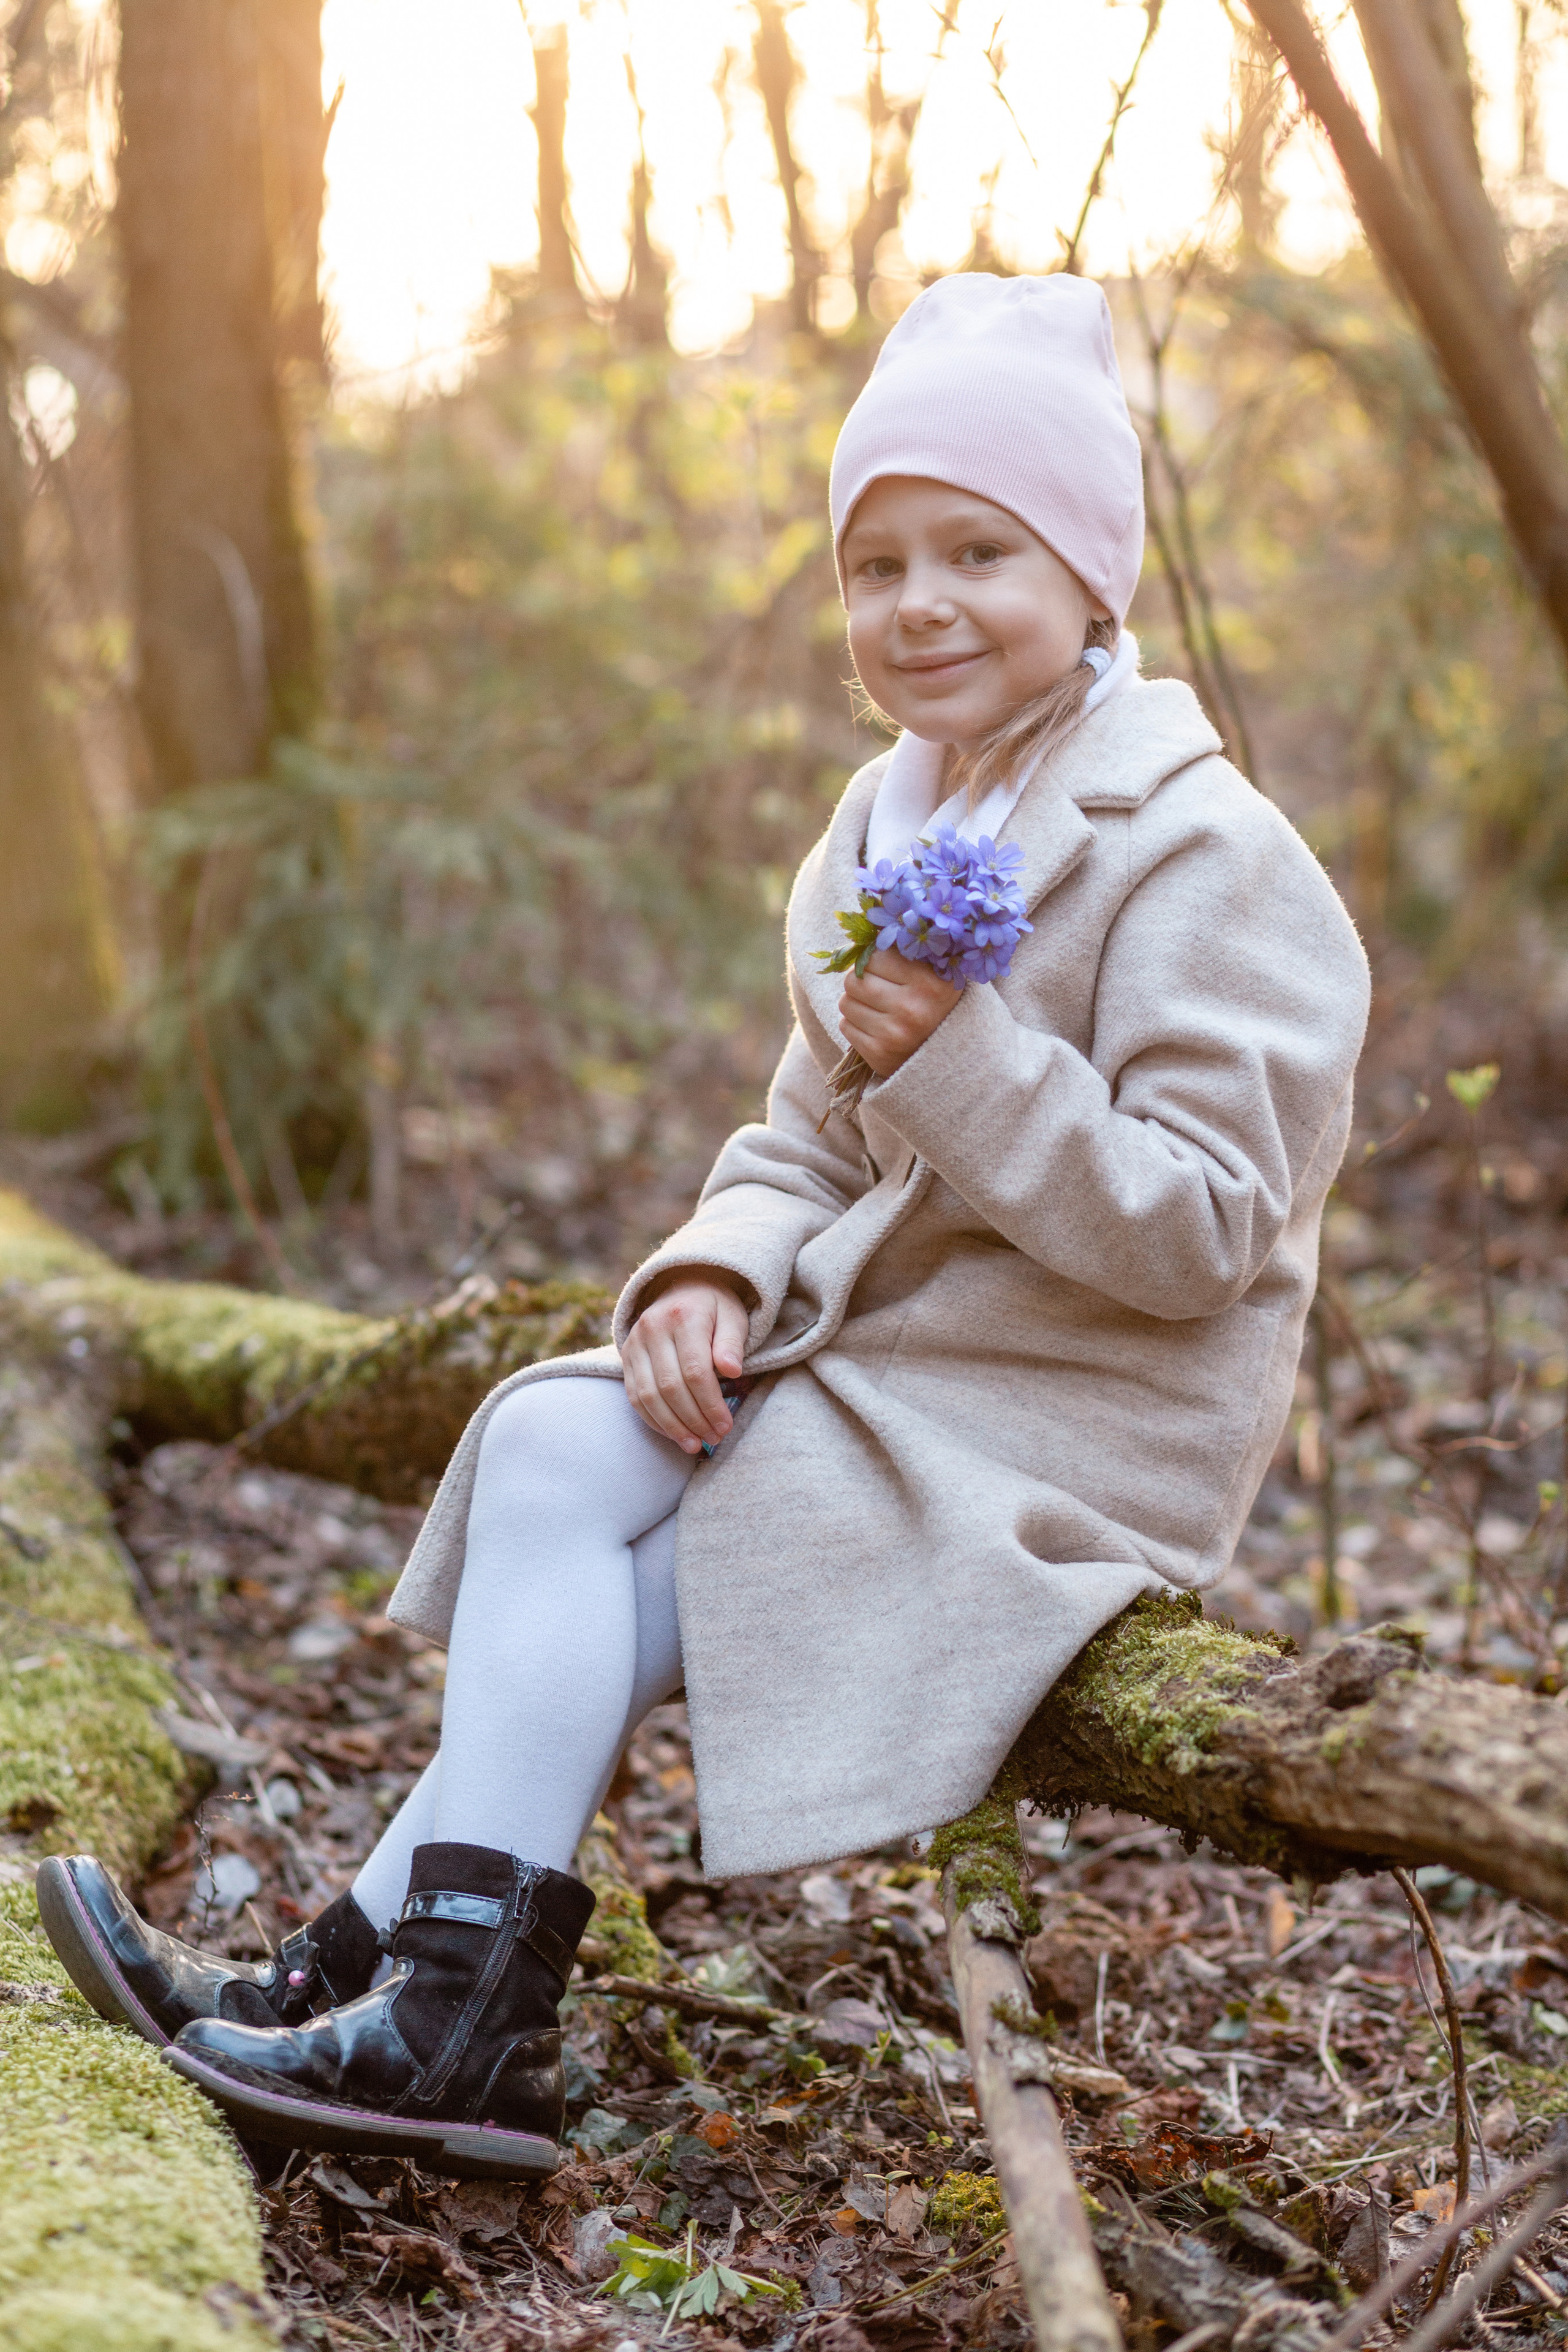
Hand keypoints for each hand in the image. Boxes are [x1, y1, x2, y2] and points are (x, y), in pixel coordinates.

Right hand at [620, 1271, 749, 1454]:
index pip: (696, 1371)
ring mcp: (635, 1342)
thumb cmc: (714, 1308)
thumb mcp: (733, 1317)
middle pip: (670, 1386)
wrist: (682, 1285)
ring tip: (694, 1444)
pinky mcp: (625, 1356)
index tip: (726, 1426)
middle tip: (714, 1438)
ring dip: (672, 1426)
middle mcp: (653, 1328)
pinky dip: (653, 1420)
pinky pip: (634, 1396)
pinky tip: (673, 1434)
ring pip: (648, 1395)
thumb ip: (732, 1343)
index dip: (710, 1404)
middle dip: (694, 1419)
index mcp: (684, 1316)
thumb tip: (732, 1371)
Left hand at [839, 948, 962, 1078]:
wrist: (946, 1053)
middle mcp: (913, 1009)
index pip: (875, 956)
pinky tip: (875, 1026)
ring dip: (856, 1002)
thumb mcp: (934, 973)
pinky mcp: (879, 1054)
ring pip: (845, 1002)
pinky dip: (855, 1024)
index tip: (886, 968)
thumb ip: (906, 949)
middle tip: (876, 987)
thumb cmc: (933, 1003)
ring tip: (877, 1007)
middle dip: (860, 980)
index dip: (876, 960)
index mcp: (930, 982)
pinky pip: (845, 1026)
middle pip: (854, 979)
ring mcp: (895, 1034)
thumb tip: (865, 927)